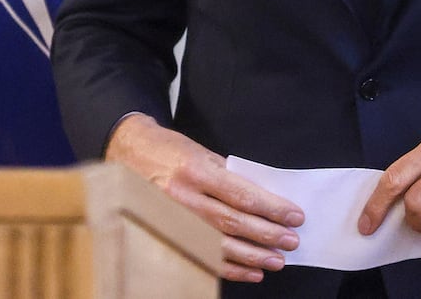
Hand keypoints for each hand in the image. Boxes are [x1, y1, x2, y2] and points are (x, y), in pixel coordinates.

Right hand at [106, 113, 303, 282]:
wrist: (126, 152)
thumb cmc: (169, 150)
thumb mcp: (201, 152)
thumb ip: (228, 175)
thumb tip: (262, 199)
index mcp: (196, 170)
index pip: (242, 194)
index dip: (271, 208)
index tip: (294, 216)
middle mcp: (183, 197)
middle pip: (232, 222)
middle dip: (266, 234)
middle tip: (291, 241)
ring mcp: (172, 219)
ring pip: (218, 244)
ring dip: (251, 256)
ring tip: (276, 261)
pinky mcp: (166, 234)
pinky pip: (201, 257)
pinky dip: (229, 267)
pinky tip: (250, 271)